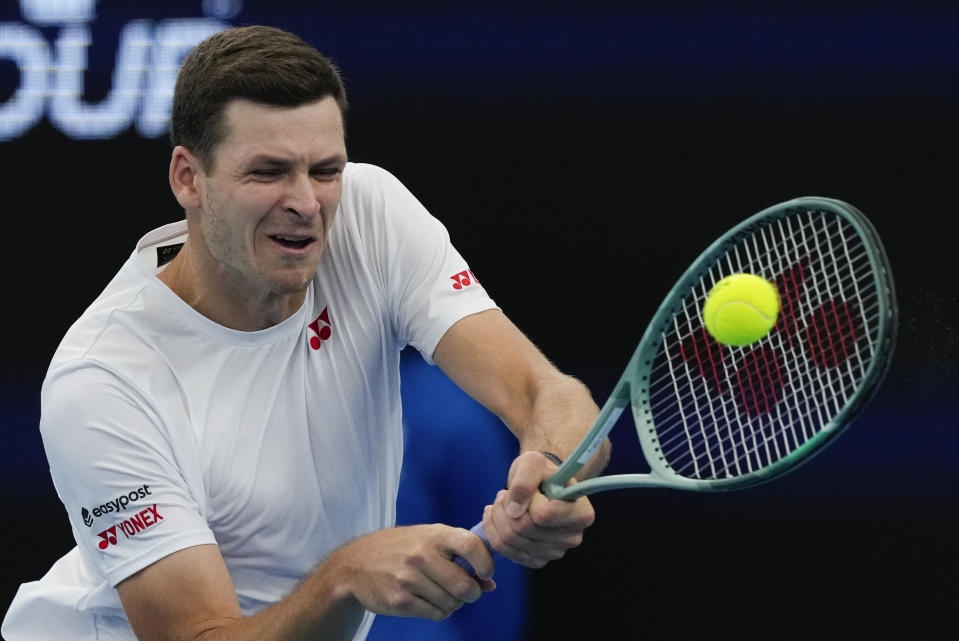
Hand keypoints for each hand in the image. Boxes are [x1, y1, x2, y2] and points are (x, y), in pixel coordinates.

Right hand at [330, 524, 495, 620]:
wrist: (356, 563)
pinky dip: (440, 611)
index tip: (486, 572)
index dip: (486, 562)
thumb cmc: (401, 548)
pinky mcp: (400, 601)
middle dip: (472, 593)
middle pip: (465, 586)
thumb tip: (490, 584)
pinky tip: (429, 600)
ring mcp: (409, 579)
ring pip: (452, 603)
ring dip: (454, 603)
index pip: (471, 545)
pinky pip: (436, 614)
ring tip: (443, 593)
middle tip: (467, 590)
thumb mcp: (429, 539)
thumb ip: (460, 555)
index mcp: (434, 535)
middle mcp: (421, 555)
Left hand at [481, 451, 595, 567]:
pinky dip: (494, 530)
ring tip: (503, 502)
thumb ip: (524, 481)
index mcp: (581, 514)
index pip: (542, 515)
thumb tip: (514, 511)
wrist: (539, 486)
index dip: (529, 499)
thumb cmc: (541, 473)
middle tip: (506, 494)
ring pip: (510, 540)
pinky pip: (504, 550)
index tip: (531, 489)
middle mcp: (572, 538)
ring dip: (497, 517)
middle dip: (506, 507)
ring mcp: (554, 552)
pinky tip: (499, 516)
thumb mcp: (533, 462)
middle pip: (523, 529)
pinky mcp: (536, 560)